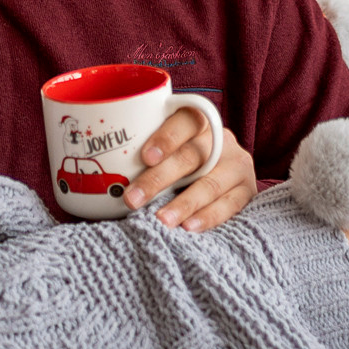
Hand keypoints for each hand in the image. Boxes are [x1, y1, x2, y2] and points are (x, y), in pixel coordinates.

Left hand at [124, 109, 256, 231]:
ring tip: (160, 220)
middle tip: (133, 200)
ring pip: (210, 183)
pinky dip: (209, 217)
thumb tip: (101, 171)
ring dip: (183, 204)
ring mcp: (237, 164)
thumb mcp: (165, 147)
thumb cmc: (178, 159)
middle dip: (159, 179)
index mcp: (198, 121)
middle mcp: (221, 139)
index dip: (165, 137)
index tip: (144, 157)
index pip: (185, 121)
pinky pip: (230, 204)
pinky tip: (188, 227)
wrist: (222, 171)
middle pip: (192, 156)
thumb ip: (142, 151)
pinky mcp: (247, 189)